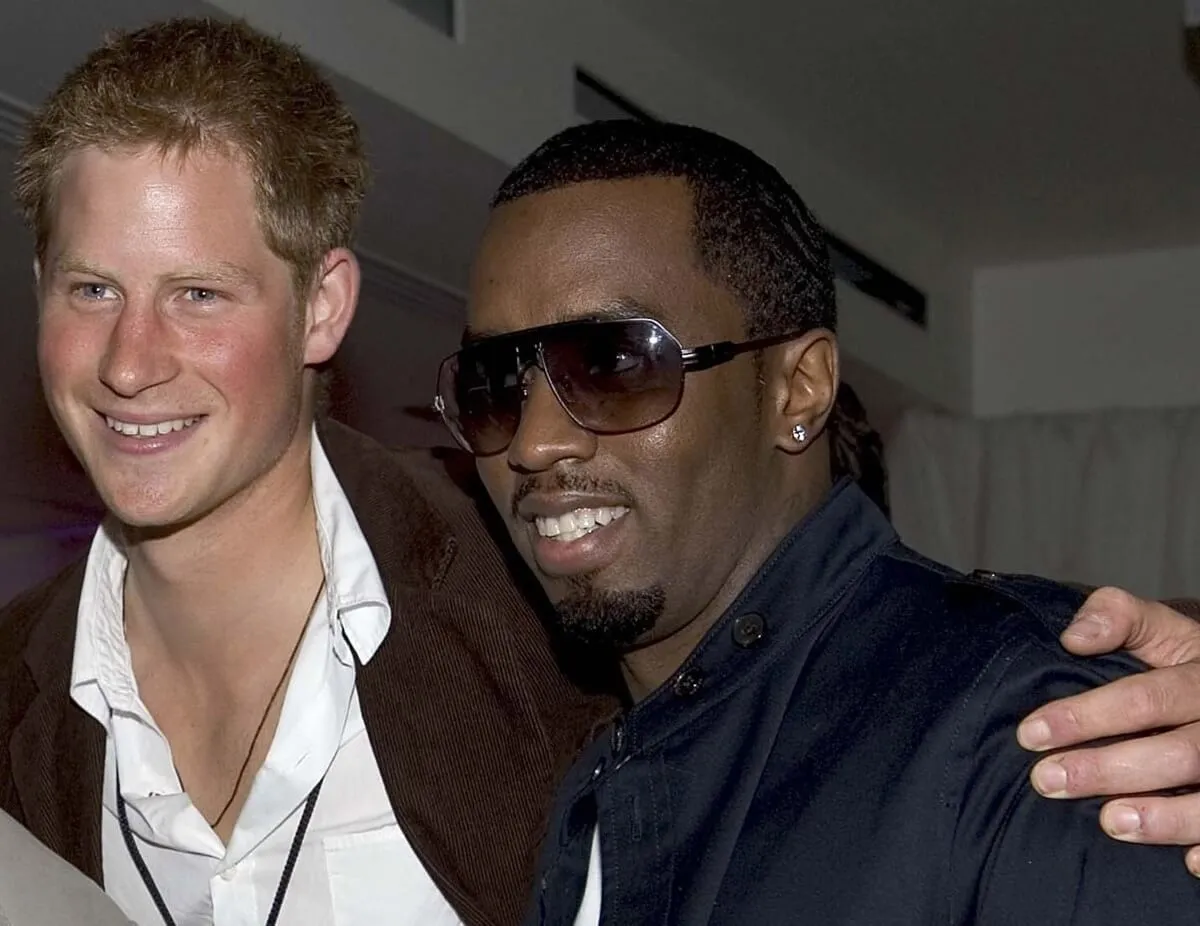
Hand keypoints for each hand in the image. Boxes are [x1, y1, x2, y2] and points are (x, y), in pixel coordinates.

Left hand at [1017, 587, 1199, 872]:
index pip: (1145, 698)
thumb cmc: (1184, 662)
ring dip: (1165, 816)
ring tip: (1110, 822)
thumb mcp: (1160, 629)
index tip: (1030, 733)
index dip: (1087, 716)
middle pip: (1178, 751)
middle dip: (1109, 769)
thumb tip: (1073, 638)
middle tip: (1047, 782)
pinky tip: (1186, 862)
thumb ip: (1117, 617)